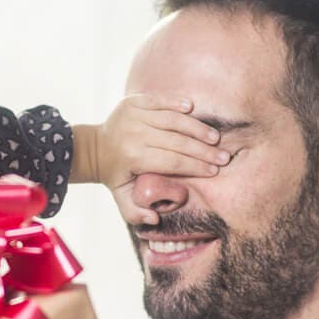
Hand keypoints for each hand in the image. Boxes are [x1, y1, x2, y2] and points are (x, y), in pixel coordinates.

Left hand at [87, 94, 230, 224]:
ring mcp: (134, 115)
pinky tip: (192, 108)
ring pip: (172, 119)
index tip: (214, 171)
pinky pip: (159, 100)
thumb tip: (154, 218)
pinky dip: (176, 103)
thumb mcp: (121, 197)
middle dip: (203, 151)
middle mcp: (134, 134)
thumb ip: (135, 213)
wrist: (94, 148)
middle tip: (224, 157)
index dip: (196, 166)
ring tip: (215, 137)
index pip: (173, 162)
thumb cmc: (116, 175)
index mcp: (134, 157)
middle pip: (177, 141)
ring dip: (196, 128)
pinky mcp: (134, 101)